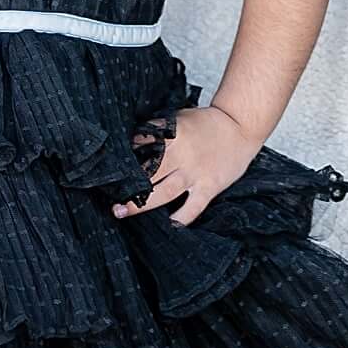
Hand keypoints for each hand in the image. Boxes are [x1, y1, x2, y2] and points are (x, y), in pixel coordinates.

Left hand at [113, 106, 257, 226]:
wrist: (241, 127)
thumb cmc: (208, 123)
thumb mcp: (179, 119)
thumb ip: (158, 131)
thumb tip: (132, 144)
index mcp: (172, 136)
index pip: (140, 147)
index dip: (123, 159)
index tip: (108, 171)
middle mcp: (181, 155)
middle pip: (147, 173)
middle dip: (126, 185)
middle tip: (107, 196)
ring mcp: (195, 173)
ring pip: (164, 193)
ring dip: (141, 204)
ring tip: (122, 211)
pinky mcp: (209, 186)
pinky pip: (192, 208)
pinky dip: (181, 219)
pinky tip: (168, 228)